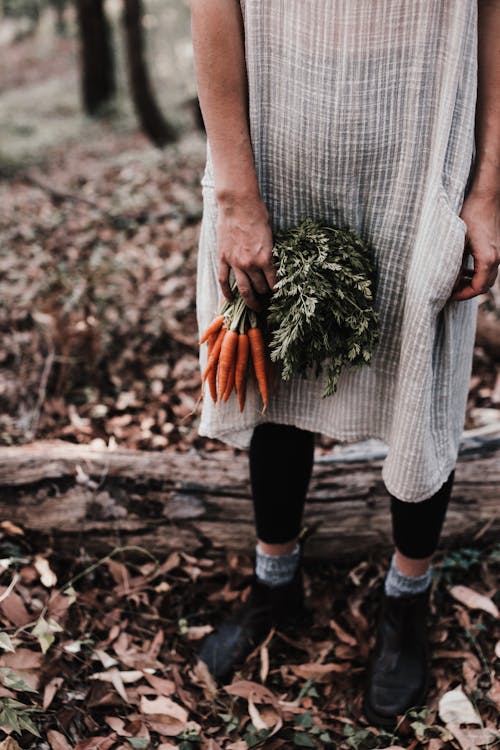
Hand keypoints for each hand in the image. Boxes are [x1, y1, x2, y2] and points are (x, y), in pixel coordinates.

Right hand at [216, 193, 275, 311]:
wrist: (238, 203)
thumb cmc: (258, 214)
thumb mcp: (271, 235)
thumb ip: (271, 252)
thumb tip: (273, 265)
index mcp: (266, 258)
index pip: (274, 283)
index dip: (277, 292)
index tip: (279, 297)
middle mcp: (251, 264)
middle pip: (259, 288)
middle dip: (265, 297)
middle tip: (268, 304)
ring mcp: (235, 262)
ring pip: (243, 289)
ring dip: (250, 301)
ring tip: (254, 308)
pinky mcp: (223, 258)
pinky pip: (224, 280)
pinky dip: (227, 292)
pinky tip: (230, 300)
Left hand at [449, 189, 499, 301]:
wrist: (486, 197)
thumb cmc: (470, 215)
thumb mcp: (457, 241)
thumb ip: (454, 263)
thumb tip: (447, 282)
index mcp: (487, 259)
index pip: (476, 288)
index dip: (461, 295)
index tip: (447, 296)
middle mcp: (497, 259)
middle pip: (483, 286)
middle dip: (466, 292)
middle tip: (448, 292)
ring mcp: (499, 254)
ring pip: (487, 278)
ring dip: (471, 283)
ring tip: (454, 282)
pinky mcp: (497, 249)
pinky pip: (488, 268)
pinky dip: (477, 274)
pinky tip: (464, 270)